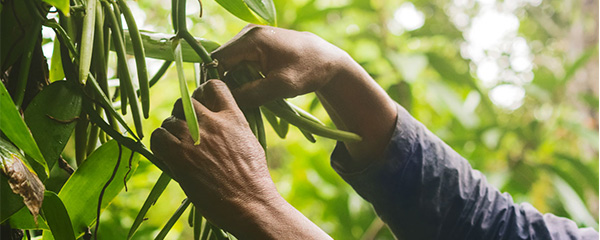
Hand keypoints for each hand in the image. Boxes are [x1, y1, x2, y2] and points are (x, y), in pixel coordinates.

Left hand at [150, 80, 331, 238]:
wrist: (249, 202)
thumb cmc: (253, 178)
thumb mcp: (249, 141)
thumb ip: (232, 125)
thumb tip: (217, 122)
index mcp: (233, 117)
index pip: (213, 86)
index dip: (202, 93)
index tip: (200, 104)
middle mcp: (213, 122)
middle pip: (186, 102)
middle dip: (183, 114)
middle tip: (185, 131)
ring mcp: (194, 138)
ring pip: (169, 120)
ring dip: (171, 132)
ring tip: (178, 147)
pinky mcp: (179, 156)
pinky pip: (157, 137)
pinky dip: (160, 144)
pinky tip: (168, 155)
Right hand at [213, 25, 396, 169]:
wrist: (327, 60)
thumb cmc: (309, 70)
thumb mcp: (282, 86)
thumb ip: (254, 94)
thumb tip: (228, 101)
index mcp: (251, 39)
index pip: (216, 60)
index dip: (214, 82)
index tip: (222, 102)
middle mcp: (247, 33)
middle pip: (220, 62)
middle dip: (225, 83)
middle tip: (235, 104)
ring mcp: (250, 37)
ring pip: (229, 64)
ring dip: (234, 82)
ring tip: (246, 99)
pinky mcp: (255, 45)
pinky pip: (239, 63)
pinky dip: (242, 78)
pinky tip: (252, 91)